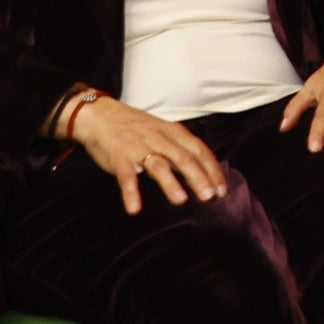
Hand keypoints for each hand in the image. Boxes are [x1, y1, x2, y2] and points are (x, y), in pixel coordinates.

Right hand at [67, 92, 229, 214]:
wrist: (101, 114)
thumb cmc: (136, 127)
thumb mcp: (163, 131)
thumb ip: (180, 149)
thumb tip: (203, 171)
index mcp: (172, 132)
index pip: (198, 150)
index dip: (212, 170)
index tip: (223, 189)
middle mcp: (159, 138)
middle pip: (183, 158)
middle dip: (198, 177)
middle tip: (211, 197)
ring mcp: (138, 147)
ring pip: (158, 165)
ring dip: (170, 183)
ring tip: (181, 200)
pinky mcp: (119, 157)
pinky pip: (126, 176)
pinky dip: (130, 192)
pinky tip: (134, 208)